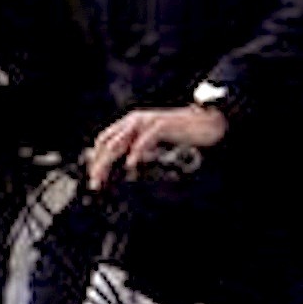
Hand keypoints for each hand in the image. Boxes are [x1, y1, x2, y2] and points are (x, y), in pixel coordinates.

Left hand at [86, 106, 226, 187]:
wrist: (208, 121)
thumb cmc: (183, 133)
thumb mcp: (155, 142)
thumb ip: (139, 150)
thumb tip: (126, 165)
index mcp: (131, 123)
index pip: (104, 140)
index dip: (95, 158)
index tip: (94, 177)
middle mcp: (135, 120)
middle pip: (107, 143)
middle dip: (98, 164)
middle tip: (95, 183)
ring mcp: (148, 121)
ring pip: (119, 141)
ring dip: (108, 162)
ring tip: (103, 178)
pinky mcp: (162, 124)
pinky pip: (143, 139)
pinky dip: (135, 152)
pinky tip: (130, 164)